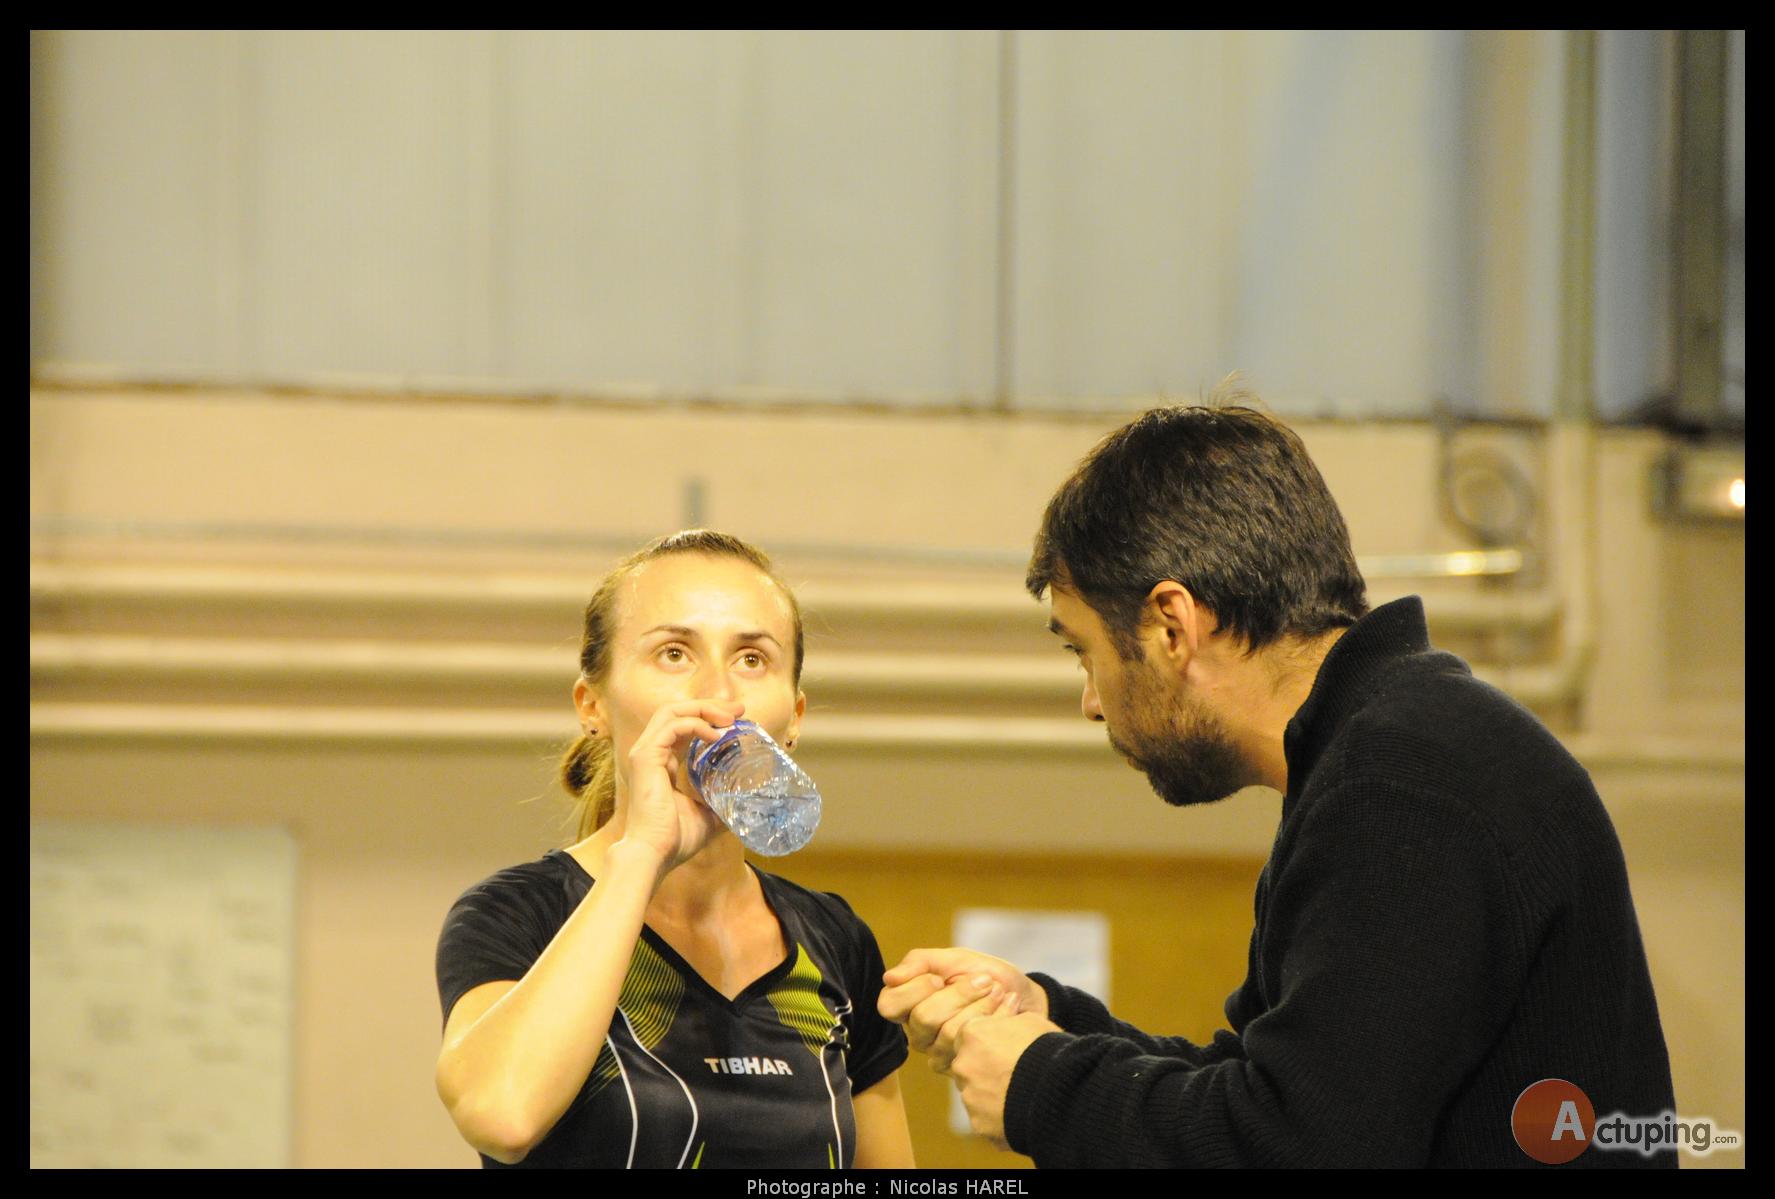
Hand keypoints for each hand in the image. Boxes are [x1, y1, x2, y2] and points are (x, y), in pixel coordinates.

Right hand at [618, 698, 744, 872]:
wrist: (655, 854)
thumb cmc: (676, 839)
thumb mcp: (707, 815)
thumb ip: (720, 803)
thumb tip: (743, 802)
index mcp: (661, 763)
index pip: (682, 727)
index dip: (709, 718)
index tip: (736, 719)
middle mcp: (650, 753)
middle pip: (677, 712)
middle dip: (709, 706)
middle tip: (738, 710)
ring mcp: (645, 753)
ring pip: (672, 711)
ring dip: (704, 710)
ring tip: (730, 718)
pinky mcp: (646, 757)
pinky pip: (673, 726)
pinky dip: (696, 725)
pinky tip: (716, 736)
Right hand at [879, 948, 1048, 1066]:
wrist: (1024, 996)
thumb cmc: (987, 975)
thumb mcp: (956, 959)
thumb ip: (921, 962)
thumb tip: (889, 977)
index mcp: (908, 1004)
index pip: (889, 1004)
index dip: (916, 988)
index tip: (942, 978)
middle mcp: (917, 1032)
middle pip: (923, 1018)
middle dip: (960, 994)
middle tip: (984, 981)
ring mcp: (938, 1052)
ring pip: (949, 1033)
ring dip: (981, 1005)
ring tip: (998, 992)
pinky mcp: (961, 1067)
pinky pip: (971, 1046)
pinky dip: (994, 1019)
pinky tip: (1006, 1008)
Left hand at [950, 1006, 1060, 1147]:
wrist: (1058, 1088)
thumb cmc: (1046, 1048)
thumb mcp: (1029, 1020)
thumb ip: (1007, 1019)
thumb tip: (1008, 1012)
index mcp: (972, 1034)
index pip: (967, 1037)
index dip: (986, 1043)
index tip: (1003, 1049)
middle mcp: (963, 1065)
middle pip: (967, 1066)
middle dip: (983, 1069)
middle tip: (1011, 1073)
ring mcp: (969, 1096)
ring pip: (974, 1094)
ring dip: (989, 1094)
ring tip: (1019, 1095)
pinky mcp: (978, 1123)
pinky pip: (985, 1118)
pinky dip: (997, 1117)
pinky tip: (1019, 1113)